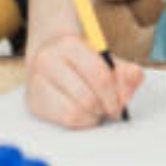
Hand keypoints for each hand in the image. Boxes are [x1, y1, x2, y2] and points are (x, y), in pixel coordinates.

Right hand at [25, 33, 143, 128]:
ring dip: (93, 117)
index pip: (99, 75)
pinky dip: (81, 122)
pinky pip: (64, 121)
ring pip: (75, 113)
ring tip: (96, 109)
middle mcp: (47, 60)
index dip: (114, 94)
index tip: (120, 102)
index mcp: (69, 44)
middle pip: (87, 98)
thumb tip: (132, 82)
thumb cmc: (83, 60)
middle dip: (104, 108)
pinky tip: (84, 113)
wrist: (51, 55)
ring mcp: (36, 82)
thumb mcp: (107, 59)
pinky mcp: (34, 101)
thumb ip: (125, 71)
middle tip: (110, 108)